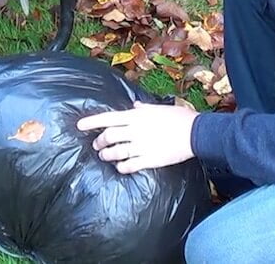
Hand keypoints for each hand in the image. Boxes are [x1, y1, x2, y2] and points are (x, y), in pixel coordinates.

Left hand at [77, 101, 198, 173]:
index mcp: (136, 116)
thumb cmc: (178, 117)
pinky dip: (121, 167)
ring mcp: (141, 146)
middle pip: (108, 137)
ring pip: (115, 152)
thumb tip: (134, 107)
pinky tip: (120, 167)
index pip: (107, 118)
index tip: (79, 126)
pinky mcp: (149, 159)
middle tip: (97, 145)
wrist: (195, 133)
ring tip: (105, 156)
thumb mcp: (159, 108)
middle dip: (99, 142)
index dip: (91, 122)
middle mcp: (135, 130)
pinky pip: (129, 165)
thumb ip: (143, 108)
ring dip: (107, 155)